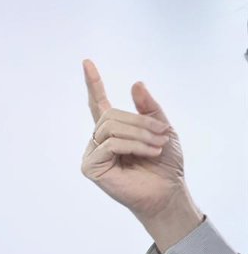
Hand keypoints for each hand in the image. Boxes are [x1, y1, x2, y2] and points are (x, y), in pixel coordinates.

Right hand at [80, 59, 200, 250]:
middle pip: (110, 115)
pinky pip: (110, 144)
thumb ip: (148, 108)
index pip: (98, 103)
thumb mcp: (162, 129)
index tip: (87, 62)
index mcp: (113, 130)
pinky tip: (148, 153)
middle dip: (140, 122)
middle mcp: (99, 140)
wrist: (166, 191)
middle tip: (163, 134)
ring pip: (111, 128)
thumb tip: (135, 83)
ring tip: (157, 146)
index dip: (93, 83)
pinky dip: (133, 146)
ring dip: (140, 134)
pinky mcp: (91, 167)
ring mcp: (92, 153)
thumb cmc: (164, 165)